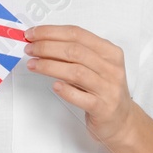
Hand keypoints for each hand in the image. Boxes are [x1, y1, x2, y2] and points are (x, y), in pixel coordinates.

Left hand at [22, 24, 137, 144]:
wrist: (122, 120)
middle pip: (75, 51)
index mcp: (110, 52)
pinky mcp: (102, 108)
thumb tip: (43, 43)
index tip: (33, 34)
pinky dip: (65, 90)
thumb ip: (75, 54)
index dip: (52, 32)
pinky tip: (54, 85)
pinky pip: (81, 97)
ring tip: (33, 65)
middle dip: (47, 47)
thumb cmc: (104, 90)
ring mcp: (108, 88)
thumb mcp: (96, 66)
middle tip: (30, 49)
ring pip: (75, 72)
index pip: (77, 35)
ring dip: (49, 66)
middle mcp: (111, 68)